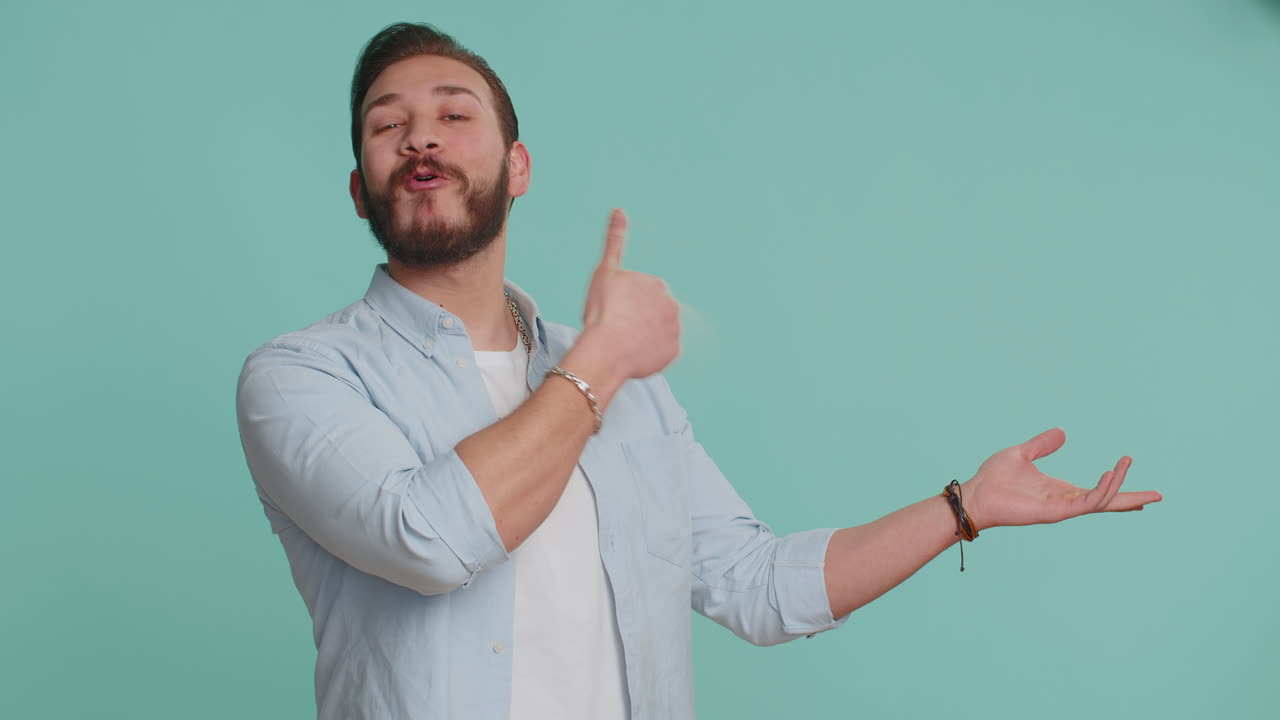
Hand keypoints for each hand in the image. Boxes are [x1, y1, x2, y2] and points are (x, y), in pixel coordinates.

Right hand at [577, 209, 679, 379]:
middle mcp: (672, 304)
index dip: (623, 302)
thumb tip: (619, 210)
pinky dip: (649, 353)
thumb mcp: (605, 271)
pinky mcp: (673, 351)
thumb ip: (615, 241)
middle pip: (652, 311)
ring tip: (624, 341)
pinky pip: (660, 352)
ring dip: (644, 335)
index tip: (613, 309)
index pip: (640, 293)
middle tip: (618, 326)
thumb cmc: (603, 310)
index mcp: (656, 284)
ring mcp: (675, 329)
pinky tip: (633, 353)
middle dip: (638, 317)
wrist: (607, 349)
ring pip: (657, 332)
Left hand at [961, 428, 1161, 531]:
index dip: (1116, 485)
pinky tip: (1110, 474)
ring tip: (1126, 462)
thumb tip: (1063, 432)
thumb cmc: (994, 478)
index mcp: (1060, 489)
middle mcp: (1066, 501)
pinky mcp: (1056, 511)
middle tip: (1159, 495)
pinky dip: (1102, 489)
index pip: (1096, 492)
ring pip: (1101, 500)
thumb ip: (1043, 444)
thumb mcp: (1022, 454)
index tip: (1133, 476)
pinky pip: (1087, 502)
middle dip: (1132, 499)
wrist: (976, 493)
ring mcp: (1062, 507)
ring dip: (1118, 484)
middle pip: (1107, 502)